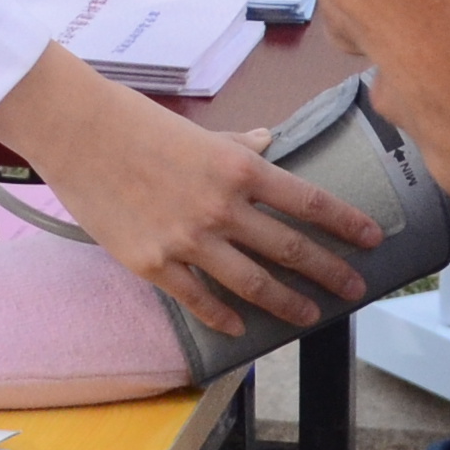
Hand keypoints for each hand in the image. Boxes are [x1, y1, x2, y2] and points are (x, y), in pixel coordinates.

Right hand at [0, 43, 371, 336]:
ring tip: (309, 315)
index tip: (373, 239)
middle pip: (290, 249)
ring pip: (252, 283)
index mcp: (239, 169)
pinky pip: (199, 299)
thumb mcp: (198, 130)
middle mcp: (222, 208)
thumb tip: (266, 143)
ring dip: (286, 303)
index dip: (347, 224)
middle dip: (329, 272)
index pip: (310, 202)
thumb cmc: (135, 123)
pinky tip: (240, 325)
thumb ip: (237, 146)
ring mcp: (188, 241)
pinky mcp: (154, 264)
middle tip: (354, 290)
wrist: (77, 133)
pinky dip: (223, 316)